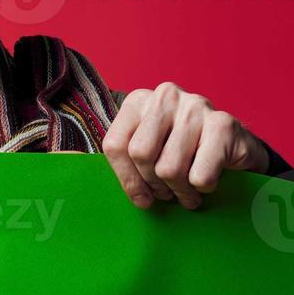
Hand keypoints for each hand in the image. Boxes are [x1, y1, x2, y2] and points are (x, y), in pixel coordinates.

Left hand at [99, 82, 268, 209]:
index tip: (142, 199)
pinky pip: (200, 175)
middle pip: (141, 155)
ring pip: (170, 169)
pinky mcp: (224, 123)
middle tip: (169, 194)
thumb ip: (113, 157)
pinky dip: (204, 188)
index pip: (115, 145)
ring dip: (181, 192)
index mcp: (138, 101)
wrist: (236, 152)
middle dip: (155, 186)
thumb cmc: (182, 155)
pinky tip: (210, 182)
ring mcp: (196, 105)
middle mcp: (165, 95)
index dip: (126, 180)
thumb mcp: (144, 152)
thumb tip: (57, 160)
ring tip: (189, 193)